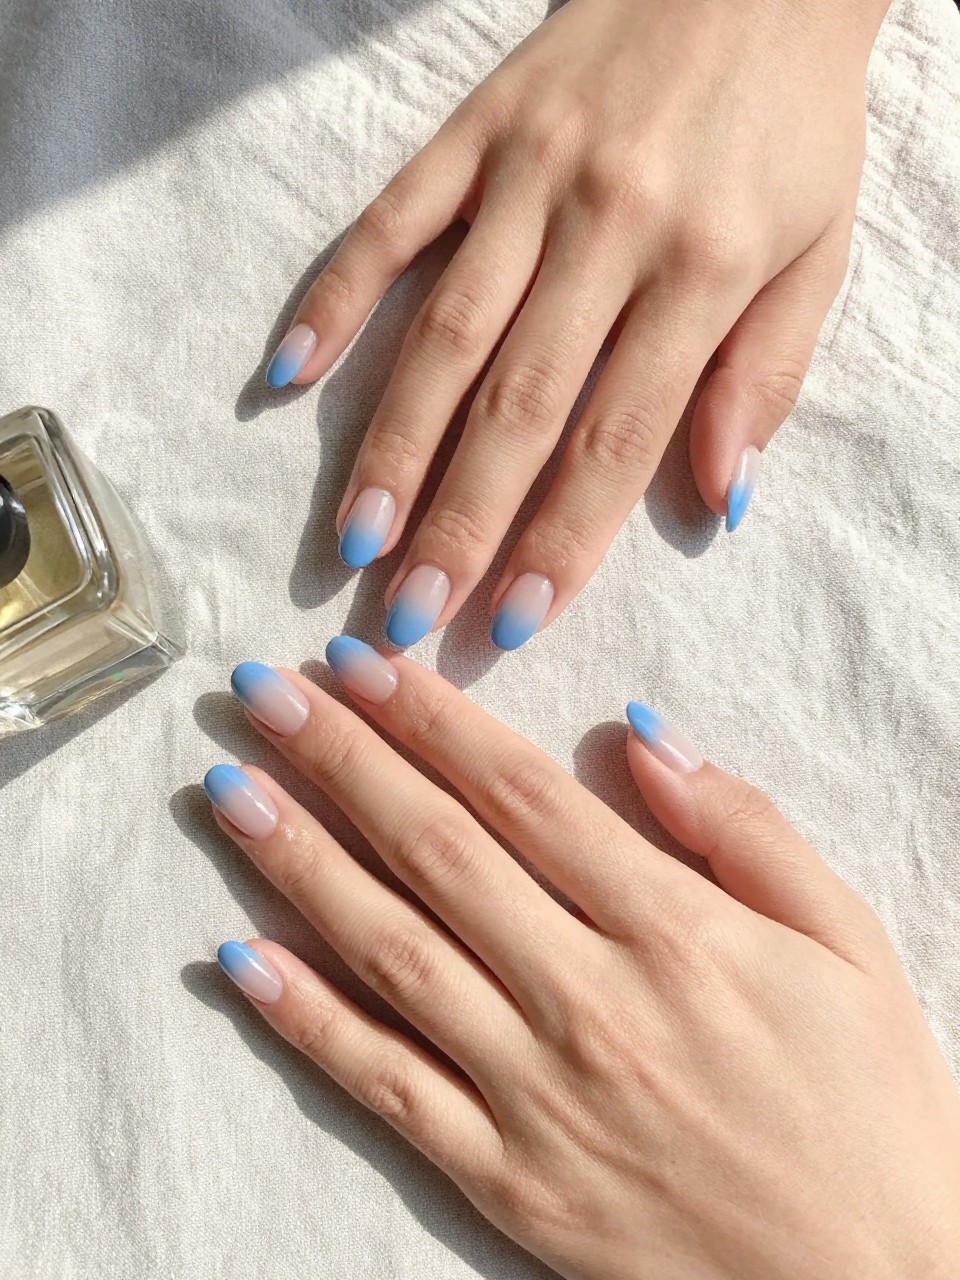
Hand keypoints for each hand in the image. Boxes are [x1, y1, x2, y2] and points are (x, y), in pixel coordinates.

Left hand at [206, 648, 959, 1279]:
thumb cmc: (867, 1101)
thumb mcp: (847, 941)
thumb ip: (744, 829)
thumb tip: (641, 736)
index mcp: (673, 930)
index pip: (521, 796)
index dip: (432, 720)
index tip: (363, 664)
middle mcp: (588, 999)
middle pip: (438, 852)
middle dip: (341, 759)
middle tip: (263, 692)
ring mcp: (534, 1093)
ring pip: (392, 953)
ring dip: (300, 863)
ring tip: (231, 790)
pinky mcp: (503, 1178)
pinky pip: (387, 1087)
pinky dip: (307, 1022)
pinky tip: (241, 958)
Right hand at [265, 0, 886, 649]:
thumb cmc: (790, 128)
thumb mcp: (819, 253)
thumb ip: (766, 378)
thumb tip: (721, 501)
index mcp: (702, 268)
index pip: (619, 435)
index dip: (564, 538)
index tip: (513, 623)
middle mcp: (605, 226)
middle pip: (518, 401)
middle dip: (461, 521)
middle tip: (408, 616)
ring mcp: (526, 174)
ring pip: (445, 330)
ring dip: (393, 442)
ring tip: (355, 539)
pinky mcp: (472, 129)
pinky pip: (390, 219)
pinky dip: (336, 295)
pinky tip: (290, 374)